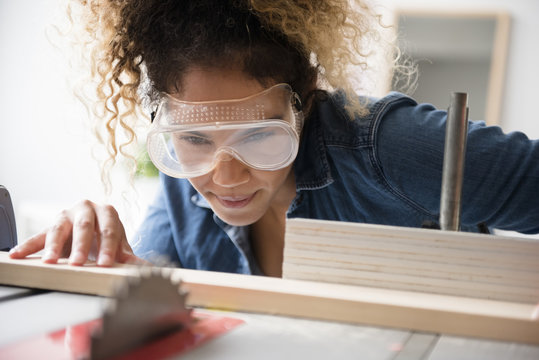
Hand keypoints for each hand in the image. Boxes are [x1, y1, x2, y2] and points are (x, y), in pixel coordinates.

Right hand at [8, 200, 145, 266]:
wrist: (91, 230)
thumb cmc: (106, 237)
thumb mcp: (119, 246)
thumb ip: (130, 258)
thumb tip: (148, 270)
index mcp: (108, 212)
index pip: (109, 230)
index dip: (109, 248)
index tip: (106, 265)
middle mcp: (86, 209)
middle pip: (84, 227)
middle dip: (82, 246)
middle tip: (79, 264)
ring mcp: (66, 215)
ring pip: (60, 229)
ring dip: (55, 247)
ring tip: (51, 262)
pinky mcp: (50, 225)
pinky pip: (37, 236)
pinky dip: (27, 246)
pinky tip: (16, 254)